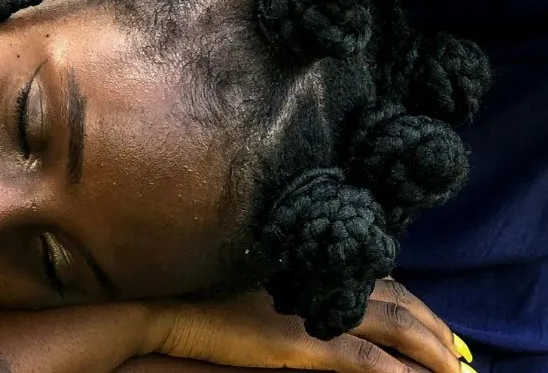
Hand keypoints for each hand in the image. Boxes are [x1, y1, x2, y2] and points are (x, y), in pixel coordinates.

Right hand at [149, 279, 469, 372]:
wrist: (172, 311)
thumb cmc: (206, 298)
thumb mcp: (258, 287)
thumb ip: (297, 290)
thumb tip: (326, 302)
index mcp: (311, 268)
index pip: (381, 281)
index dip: (415, 303)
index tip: (436, 323)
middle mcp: (319, 284)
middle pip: (396, 301)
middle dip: (434, 328)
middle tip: (458, 352)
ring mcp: (312, 313)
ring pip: (392, 328)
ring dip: (430, 351)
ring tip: (455, 369)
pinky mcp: (300, 344)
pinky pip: (364, 360)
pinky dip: (398, 371)